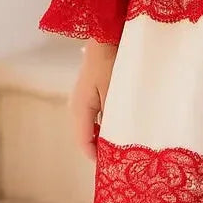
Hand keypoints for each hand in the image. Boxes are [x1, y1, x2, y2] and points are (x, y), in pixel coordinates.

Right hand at [68, 40, 117, 161]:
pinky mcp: (90, 93)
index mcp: (80, 109)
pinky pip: (96, 116)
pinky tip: (122, 124)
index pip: (84, 143)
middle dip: (102, 149)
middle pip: (86, 137)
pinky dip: (106, 124)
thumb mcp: (115, 91)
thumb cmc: (112, 61)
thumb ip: (113, 116)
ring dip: (105, 136)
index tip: (113, 167)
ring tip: (124, 144)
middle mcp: (77, 107)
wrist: (106, 34)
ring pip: (91, 127)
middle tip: (122, 159)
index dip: (97, 158)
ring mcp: (83, 100)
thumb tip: (115, 140)